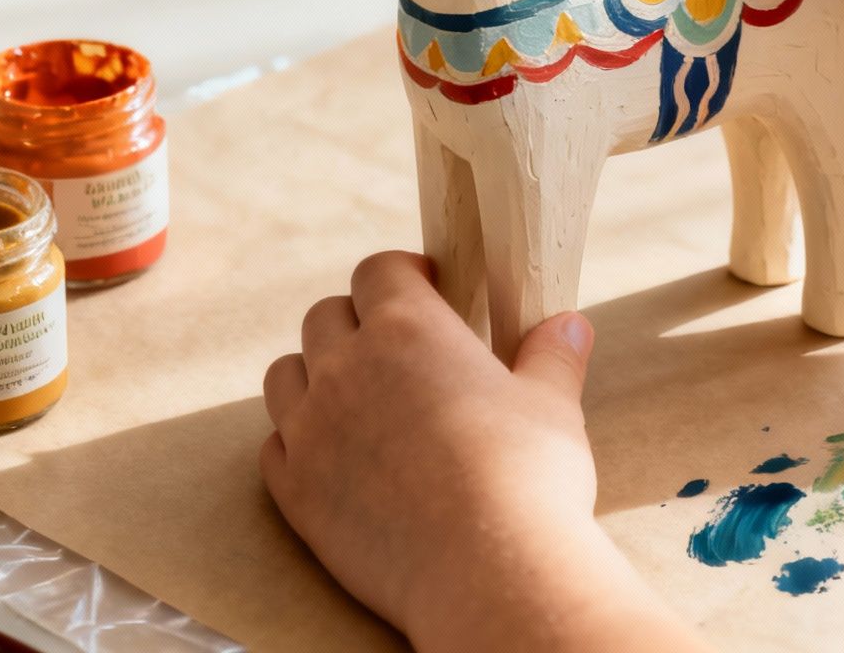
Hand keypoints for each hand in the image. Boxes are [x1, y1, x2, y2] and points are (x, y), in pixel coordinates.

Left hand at [260, 252, 705, 651]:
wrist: (486, 572)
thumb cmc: (527, 478)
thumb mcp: (552, 405)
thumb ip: (552, 357)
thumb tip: (569, 325)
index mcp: (407, 328)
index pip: (379, 270)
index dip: (401, 274)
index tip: (425, 286)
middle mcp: (345, 368)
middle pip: (324, 317)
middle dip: (355, 322)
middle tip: (393, 348)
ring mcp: (311, 430)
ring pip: (285, 375)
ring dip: (314, 375)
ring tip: (354, 397)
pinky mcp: (295, 491)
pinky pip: (274, 446)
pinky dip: (298, 442)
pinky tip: (334, 456)